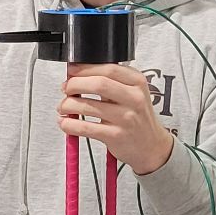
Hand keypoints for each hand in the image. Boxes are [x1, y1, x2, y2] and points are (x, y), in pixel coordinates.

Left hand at [58, 64, 173, 175]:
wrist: (152, 146)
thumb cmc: (136, 116)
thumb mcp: (132, 93)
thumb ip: (110, 81)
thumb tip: (76, 73)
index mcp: (137, 82)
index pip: (108, 68)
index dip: (84, 69)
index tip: (71, 71)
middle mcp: (134, 98)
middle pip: (98, 84)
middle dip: (74, 84)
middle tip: (65, 89)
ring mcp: (126, 118)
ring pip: (88, 106)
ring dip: (68, 105)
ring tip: (63, 107)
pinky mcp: (116, 136)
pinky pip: (86, 128)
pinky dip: (70, 125)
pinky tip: (65, 123)